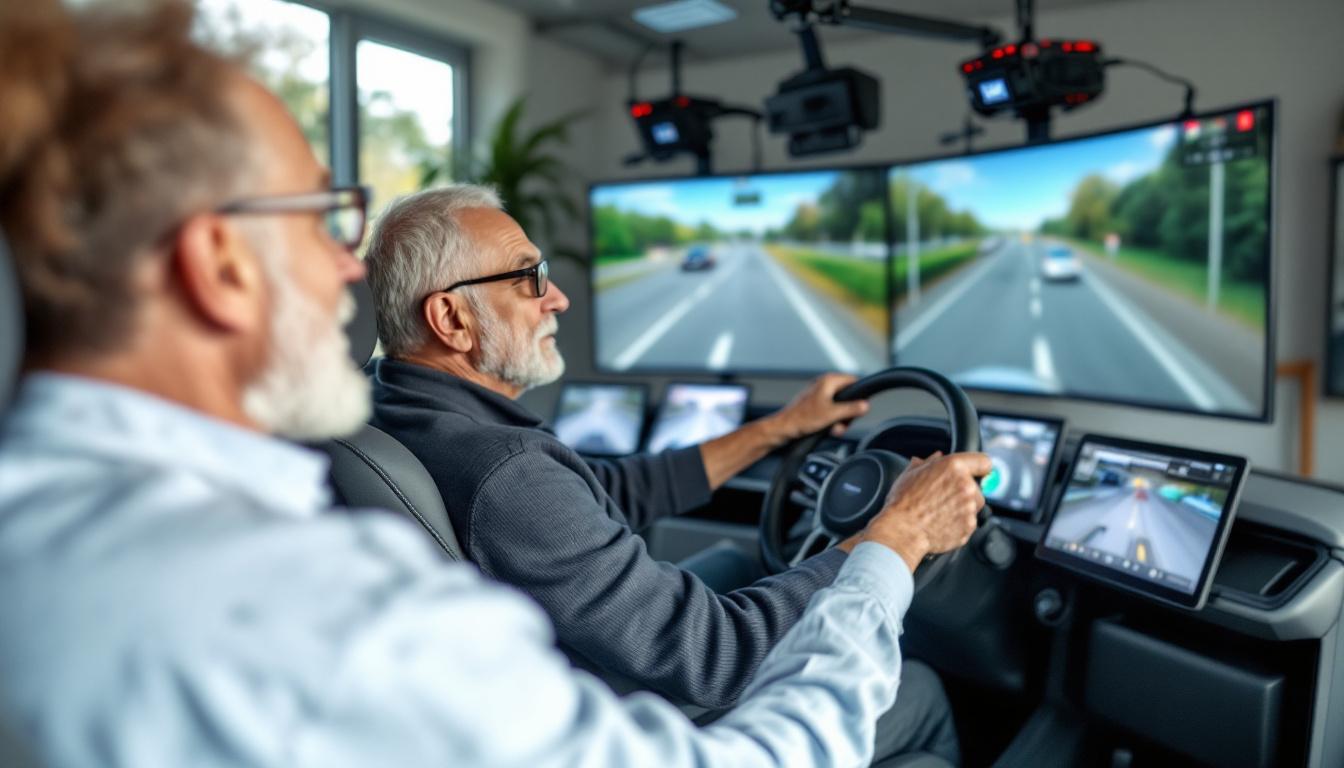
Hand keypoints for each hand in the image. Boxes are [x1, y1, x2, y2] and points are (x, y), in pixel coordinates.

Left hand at [766, 373, 869, 444]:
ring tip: (835, 428)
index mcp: (828, 381)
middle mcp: (824, 384)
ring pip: (840, 406)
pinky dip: (832, 420)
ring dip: (840, 419)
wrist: (784, 428)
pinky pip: (831, 411)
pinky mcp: (816, 405)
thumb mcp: (832, 415)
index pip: (853, 381)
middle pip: (848, 396)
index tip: (860, 408)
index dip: (859, 395)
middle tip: (843, 423)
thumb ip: (851, 409)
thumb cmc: (803, 419)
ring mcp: (820, 395)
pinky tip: (829, 429)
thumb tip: (866, 405)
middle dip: (848, 413)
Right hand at [852, 451, 990, 572]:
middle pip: (977, 488)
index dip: (979, 467)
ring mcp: (969, 508)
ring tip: (940, 512)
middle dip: (964, 492)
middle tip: (944, 498)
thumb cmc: (903, 502)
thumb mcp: (911, 474)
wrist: (902, 530)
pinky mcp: (969, 527)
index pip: (984, 462)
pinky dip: (958, 524)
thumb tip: (937, 457)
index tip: (976, 473)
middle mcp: (966, 486)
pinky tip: (941, 523)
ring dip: (962, 509)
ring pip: (973, 507)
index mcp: (954, 467)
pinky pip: (968, 524)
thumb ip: (929, 462)